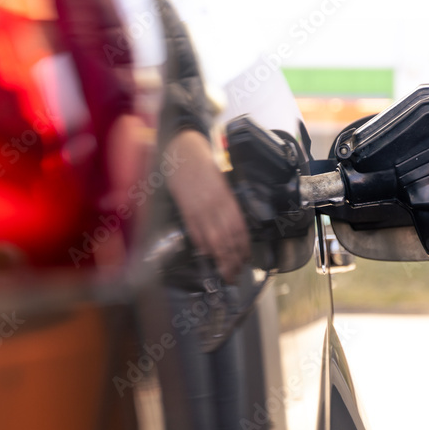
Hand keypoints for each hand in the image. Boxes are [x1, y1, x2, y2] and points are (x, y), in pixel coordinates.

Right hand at [165, 130, 250, 282]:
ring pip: (212, 240)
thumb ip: (228, 204)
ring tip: (225, 272)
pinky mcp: (185, 212)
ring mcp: (198, 210)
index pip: (239, 228)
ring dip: (220, 259)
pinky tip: (208, 256)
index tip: (246, 259)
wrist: (182, 154)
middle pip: (227, 239)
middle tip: (235, 274)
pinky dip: (202, 247)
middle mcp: (214, 206)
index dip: (243, 247)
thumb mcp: (222, 183)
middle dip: (232, 260)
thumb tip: (235, 228)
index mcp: (226, 198)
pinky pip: (195, 233)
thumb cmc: (204, 167)